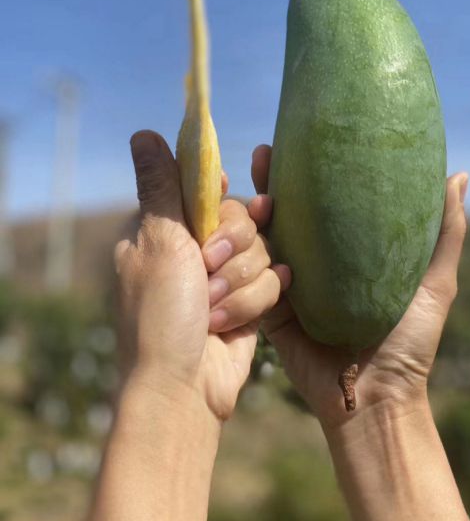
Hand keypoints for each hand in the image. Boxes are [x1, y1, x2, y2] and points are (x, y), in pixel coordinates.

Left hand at [115, 131, 289, 422]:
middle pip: (242, 216)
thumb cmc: (160, 314)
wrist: (184, 388)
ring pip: (263, 248)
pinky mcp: (251, 301)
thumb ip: (161, 186)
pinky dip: (254, 302)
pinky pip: (274, 280)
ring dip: (239, 282)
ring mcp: (225, 276)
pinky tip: (234, 321)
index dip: (218, 192)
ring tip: (213, 309)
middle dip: (230, 245)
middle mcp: (197, 248)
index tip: (224, 194)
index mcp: (167, 229)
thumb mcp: (158, 242)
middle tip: (207, 267)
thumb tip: (143, 133)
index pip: (205, 188)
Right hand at [250, 144, 467, 429]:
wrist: (377, 396)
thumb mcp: (434, 282)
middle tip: (265, 156)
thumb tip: (458, 175)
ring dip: (249, 215)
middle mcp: (312, 261)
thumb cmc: (411, 340)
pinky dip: (239, 257)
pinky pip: (248, 278)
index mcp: (343, 250)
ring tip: (255, 200)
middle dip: (269, 181)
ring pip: (258, 238)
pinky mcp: (269, 310)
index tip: (292, 142)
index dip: (303, 170)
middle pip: (282, 211)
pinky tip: (235, 237)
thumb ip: (445, 233)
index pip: (318, 201)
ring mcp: (286, 283)